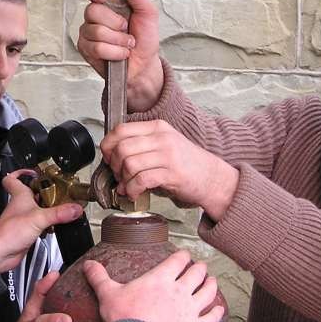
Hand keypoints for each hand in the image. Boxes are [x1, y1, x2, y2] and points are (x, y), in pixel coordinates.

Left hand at [0, 170, 82, 271]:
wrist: (0, 254)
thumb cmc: (8, 233)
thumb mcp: (39, 218)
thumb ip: (59, 213)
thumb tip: (75, 208)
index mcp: (20, 196)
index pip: (13, 178)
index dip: (23, 172)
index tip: (35, 172)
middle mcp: (21, 206)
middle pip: (33, 193)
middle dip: (46, 192)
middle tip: (59, 191)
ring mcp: (24, 218)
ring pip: (38, 208)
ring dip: (49, 208)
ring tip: (61, 207)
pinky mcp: (27, 231)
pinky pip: (40, 223)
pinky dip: (48, 224)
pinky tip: (54, 226)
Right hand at [76, 0, 163, 111]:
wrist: (145, 64)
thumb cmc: (145, 38)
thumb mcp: (148, 11)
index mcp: (107, 2)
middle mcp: (95, 16)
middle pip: (92, 10)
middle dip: (115, 22)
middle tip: (126, 28)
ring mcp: (88, 32)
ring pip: (96, 31)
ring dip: (118, 40)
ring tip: (127, 43)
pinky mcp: (86, 49)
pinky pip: (96, 47)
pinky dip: (115, 52)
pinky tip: (121, 53)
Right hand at [83, 249, 223, 321]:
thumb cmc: (123, 320)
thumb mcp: (108, 295)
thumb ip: (99, 278)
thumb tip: (89, 264)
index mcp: (160, 279)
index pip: (178, 260)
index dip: (183, 255)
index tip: (184, 255)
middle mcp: (179, 290)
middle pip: (197, 273)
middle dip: (199, 268)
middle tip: (200, 267)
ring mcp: (189, 309)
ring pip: (208, 291)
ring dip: (211, 285)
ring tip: (212, 281)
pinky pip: (211, 318)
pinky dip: (217, 313)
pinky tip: (218, 310)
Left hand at [100, 120, 238, 221]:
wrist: (212, 177)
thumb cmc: (187, 164)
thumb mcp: (165, 144)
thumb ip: (142, 145)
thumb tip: (112, 156)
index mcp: (157, 127)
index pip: (121, 130)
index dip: (108, 145)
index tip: (108, 158)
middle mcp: (162, 138)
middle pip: (122, 148)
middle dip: (114, 166)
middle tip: (118, 176)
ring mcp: (168, 155)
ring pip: (130, 164)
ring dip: (123, 180)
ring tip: (127, 186)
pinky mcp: (172, 173)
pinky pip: (141, 180)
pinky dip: (132, 190)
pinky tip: (134, 194)